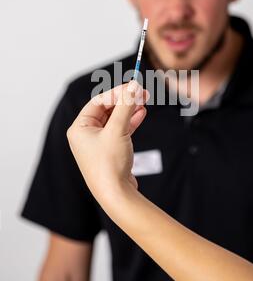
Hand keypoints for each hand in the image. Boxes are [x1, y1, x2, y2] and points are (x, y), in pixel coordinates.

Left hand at [67, 81, 148, 205]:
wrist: (116, 194)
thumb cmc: (109, 164)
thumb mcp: (118, 129)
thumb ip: (126, 105)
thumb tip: (134, 86)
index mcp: (79, 128)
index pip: (98, 102)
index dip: (117, 92)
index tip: (134, 86)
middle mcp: (85, 135)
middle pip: (107, 109)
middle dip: (125, 100)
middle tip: (142, 92)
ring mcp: (97, 144)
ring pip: (114, 119)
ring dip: (129, 110)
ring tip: (144, 101)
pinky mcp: (109, 151)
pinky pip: (119, 131)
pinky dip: (130, 122)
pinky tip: (141, 114)